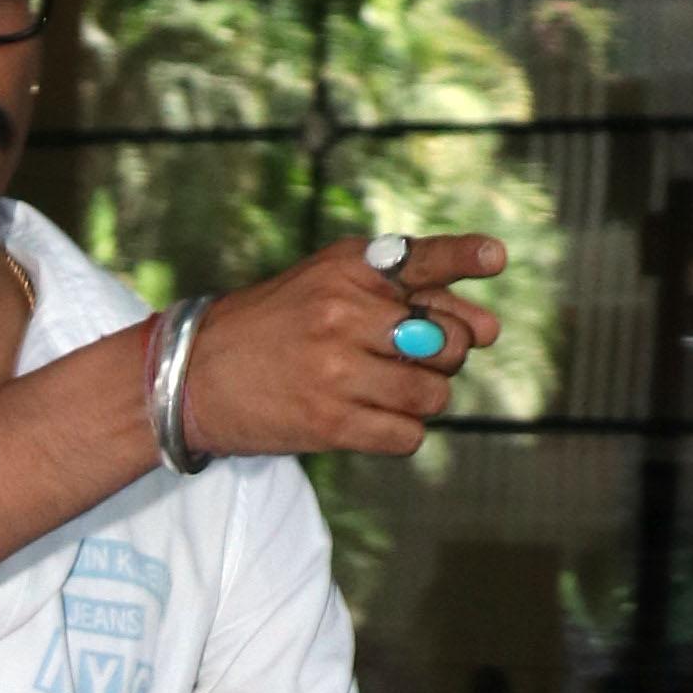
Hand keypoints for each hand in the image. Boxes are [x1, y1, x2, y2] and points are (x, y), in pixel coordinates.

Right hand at [181, 234, 505, 468]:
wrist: (195, 376)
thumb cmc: (273, 327)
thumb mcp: (325, 284)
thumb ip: (402, 294)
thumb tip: (485, 330)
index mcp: (348, 270)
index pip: (421, 260)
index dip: (465, 257)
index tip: (497, 257)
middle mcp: (344, 313)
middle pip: (444, 341)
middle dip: (443, 355)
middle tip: (412, 359)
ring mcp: (338, 369)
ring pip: (432, 393)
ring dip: (424, 399)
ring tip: (388, 392)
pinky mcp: (330, 423)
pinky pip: (406, 435)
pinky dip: (402, 433)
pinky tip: (373, 420)